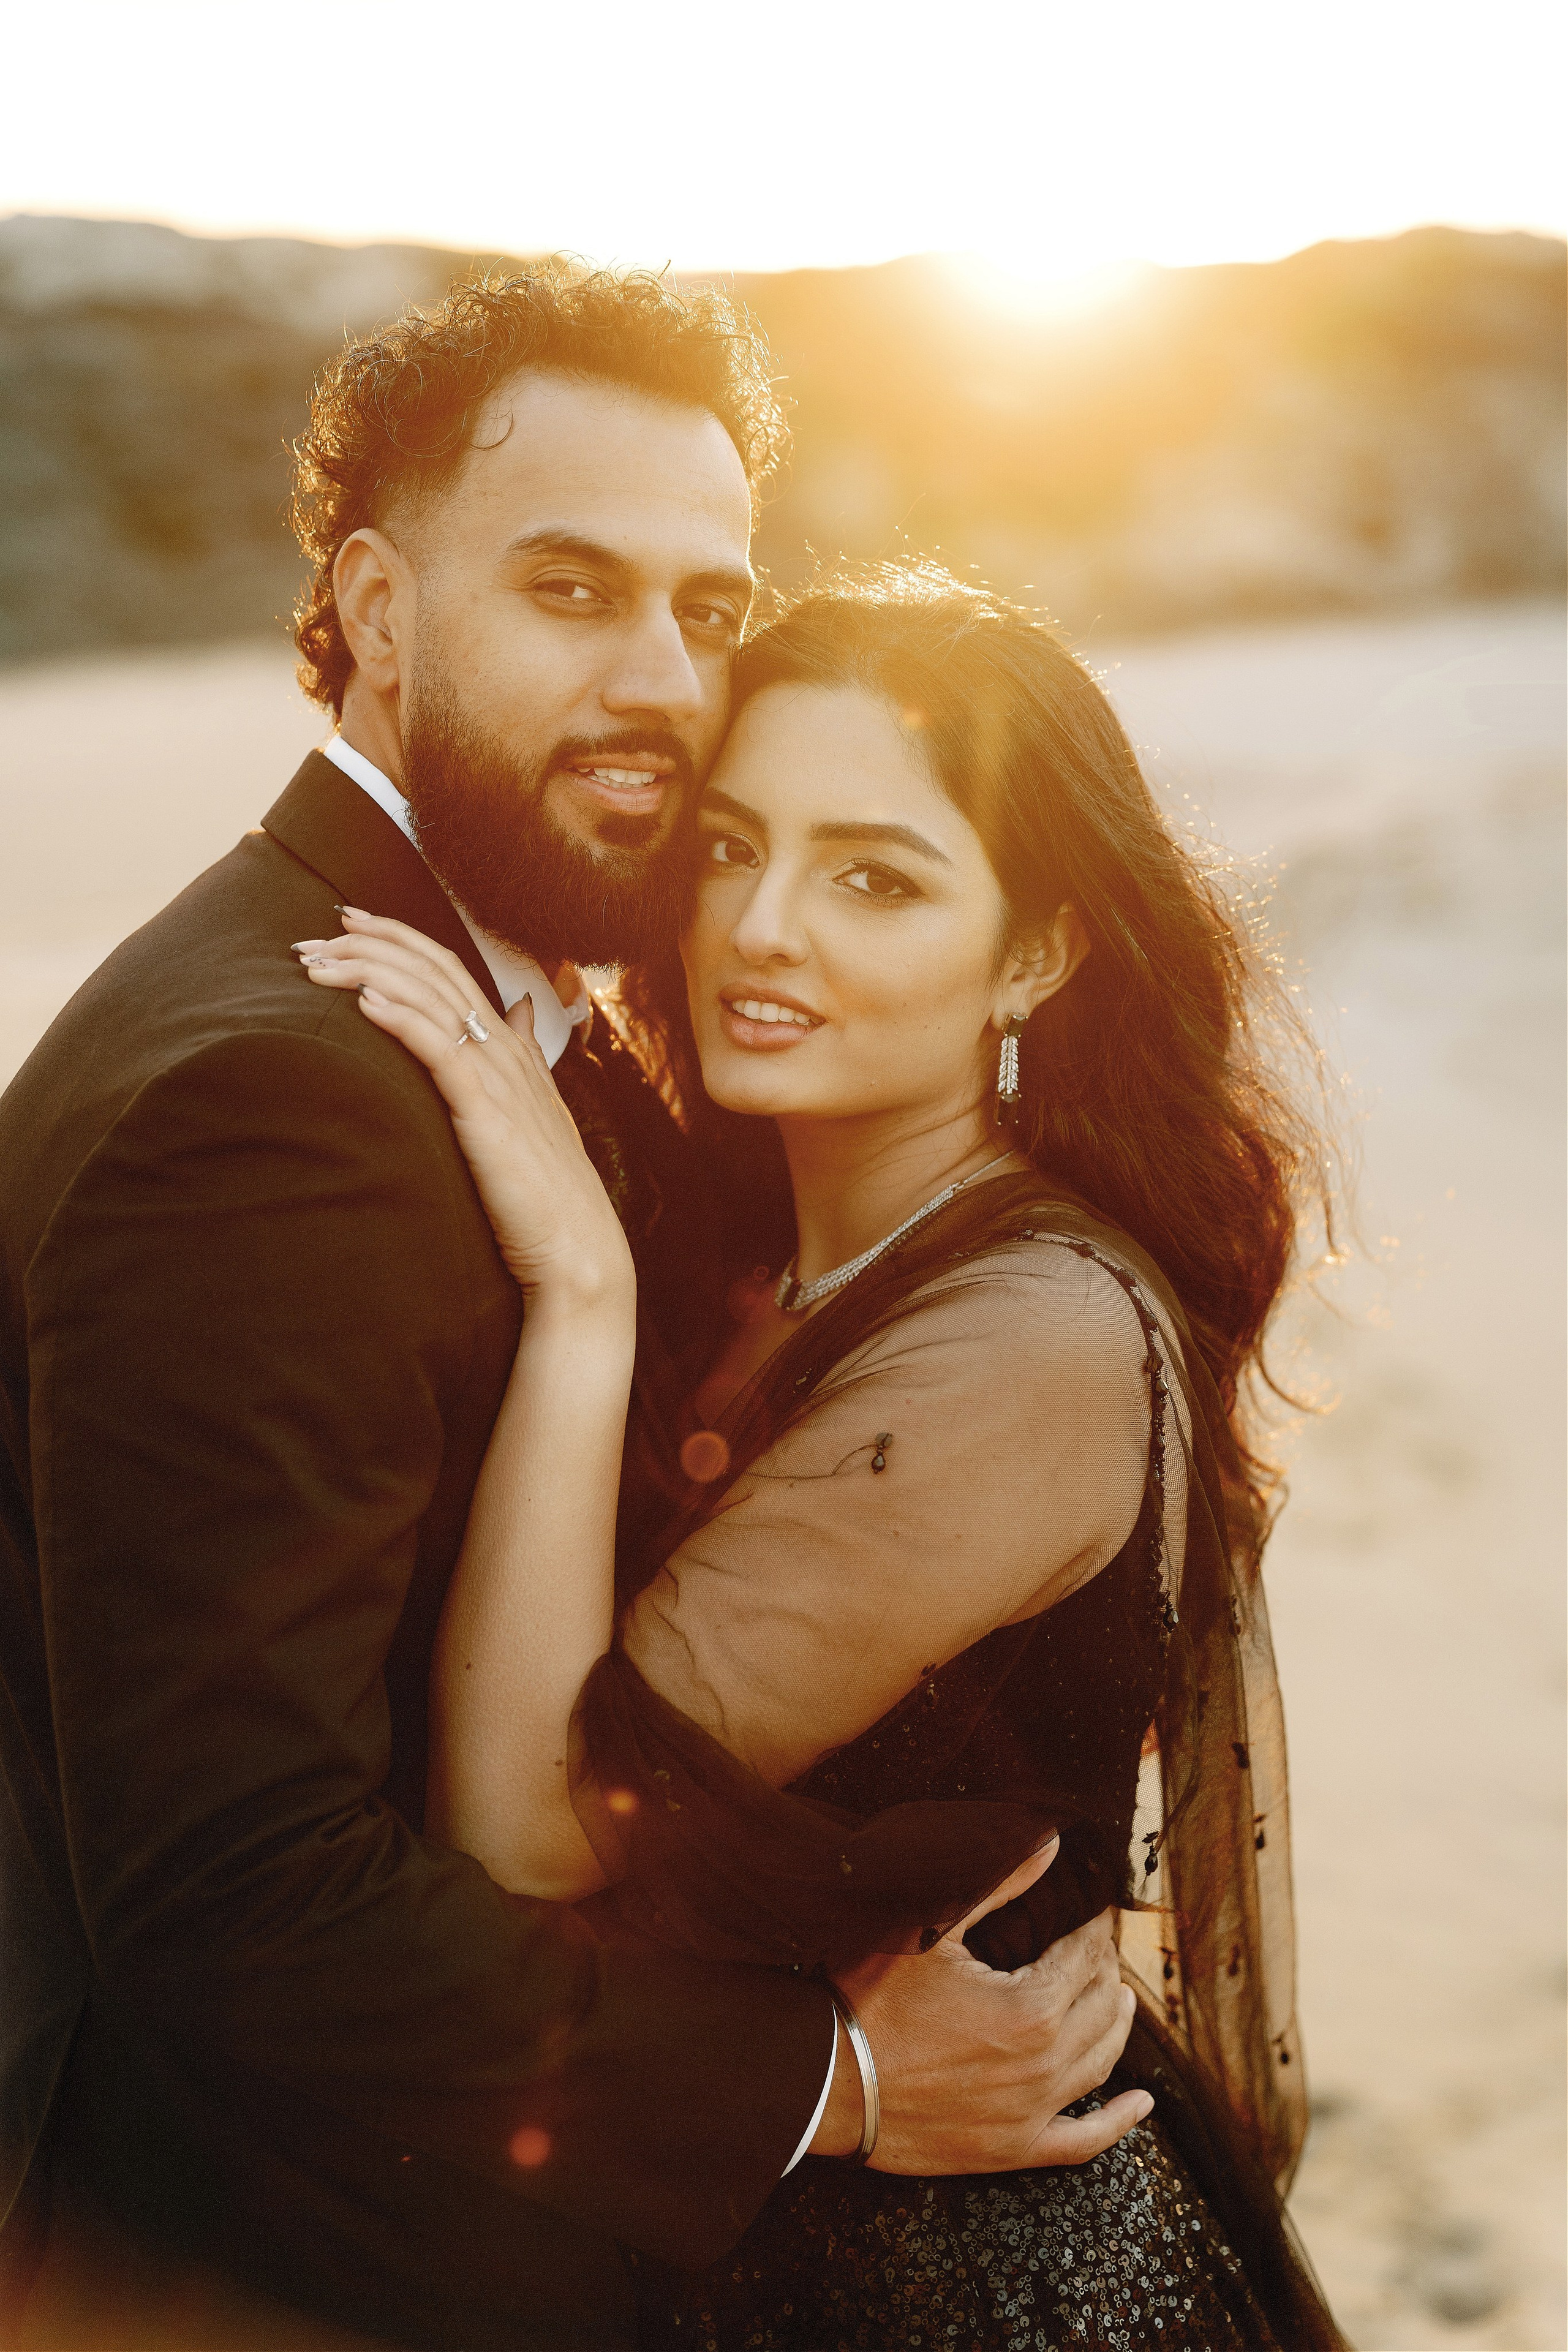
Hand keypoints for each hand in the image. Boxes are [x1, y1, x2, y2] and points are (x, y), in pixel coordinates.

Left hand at [294, 910, 633, 1308]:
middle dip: (371, 944)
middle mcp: (504, 1050)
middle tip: (315, 938)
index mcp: (510, 1046)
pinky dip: (403, 1019)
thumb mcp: (533, 1108)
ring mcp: (498, 1078)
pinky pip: (440, 1050)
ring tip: (319, 964)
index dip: (399, 937)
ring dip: (369, 973)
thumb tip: (519, 1007)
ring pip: (430, 1000)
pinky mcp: (486, 1113)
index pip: (450, 968)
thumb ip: (522, 1052)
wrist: (576, 1247)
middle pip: (434, 971)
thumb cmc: (546, 1189)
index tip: (349, 922)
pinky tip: (366, 1002)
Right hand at [812, 1840, 1147, 2171]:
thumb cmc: (873, 2000)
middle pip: (1100, 2006)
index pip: (1085, 1956)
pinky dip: (1119, 2123)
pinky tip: (1141, 2107)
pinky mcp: (1012, 2149)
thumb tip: (1051, 1845)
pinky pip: (1084, 2142)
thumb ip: (1000, 1884)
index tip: (1092, 1909)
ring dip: (1115, 2025)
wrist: (830, 2082)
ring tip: (1119, 1999)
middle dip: (1103, 1968)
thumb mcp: (931, 1928)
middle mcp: (1045, 2064)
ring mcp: (1032, 2113)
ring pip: (1101, 2064)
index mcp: (1032, 2008)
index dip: (1093, 1927)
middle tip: (1096, 1946)